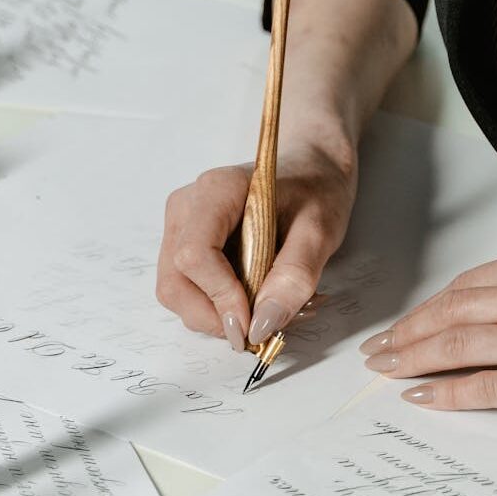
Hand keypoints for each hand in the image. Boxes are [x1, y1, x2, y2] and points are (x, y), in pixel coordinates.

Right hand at [157, 145, 355, 350]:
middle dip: (215, 317)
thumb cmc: (316, 188)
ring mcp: (180, 226)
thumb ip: (295, 276)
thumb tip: (263, 324)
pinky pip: (187, 289)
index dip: (220, 297)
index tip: (253, 325)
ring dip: (216, 316)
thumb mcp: (321, 229)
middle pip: (176, 282)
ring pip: (176, 292)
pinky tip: (251, 301)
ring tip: (263, 312)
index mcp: (217, 190)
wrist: (311, 167)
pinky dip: (216, 308)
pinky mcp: (184, 245)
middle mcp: (186, 207)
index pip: (194, 254)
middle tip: (261, 328)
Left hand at [359, 241, 496, 422]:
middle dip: (404, 332)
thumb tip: (468, 308)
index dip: (425, 309)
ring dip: (411, 359)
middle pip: (450, 313)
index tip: (403, 324)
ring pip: (457, 347)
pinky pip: (484, 388)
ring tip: (384, 369)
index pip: (464, 286)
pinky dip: (445, 393)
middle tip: (376, 349)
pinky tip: (420, 396)